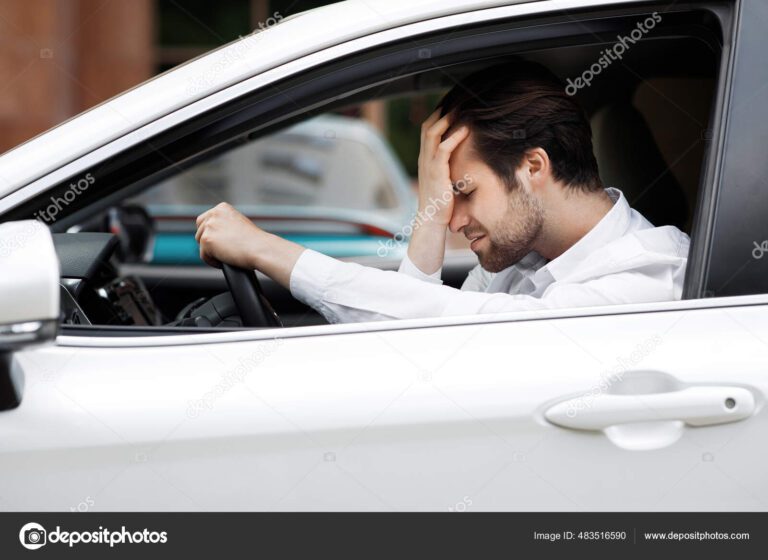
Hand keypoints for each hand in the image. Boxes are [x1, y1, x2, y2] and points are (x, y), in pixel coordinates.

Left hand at [195, 202, 305, 288]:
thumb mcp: (239, 224)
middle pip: (199, 232)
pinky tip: (225, 261)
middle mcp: (214, 214)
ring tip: (226, 256)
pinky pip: (204, 255)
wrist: (260, 248)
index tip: (219, 242)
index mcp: (222, 208)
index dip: (210, 233)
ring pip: (201, 244)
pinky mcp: (207, 240)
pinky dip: (213, 261)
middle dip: (208, 242)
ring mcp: (209, 226)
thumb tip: (216, 233)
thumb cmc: (255, 241)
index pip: (204, 220)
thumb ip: (225, 224)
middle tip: (222, 250)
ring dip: (211, 252)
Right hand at [417, 108, 469, 226]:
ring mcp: (428, 164)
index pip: (427, 131)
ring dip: (446, 120)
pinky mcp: (436, 172)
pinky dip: (454, 137)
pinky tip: (465, 130)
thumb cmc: (440, 203)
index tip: (450, 106)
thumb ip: (448, 168)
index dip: (437, 116)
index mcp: (425, 159)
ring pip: (432, 133)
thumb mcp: (443, 181)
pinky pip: (443, 149)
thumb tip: (461, 162)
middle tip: (456, 101)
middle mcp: (424, 158)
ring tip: (459, 110)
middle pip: (427, 126)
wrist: (432, 220)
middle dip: (441, 112)